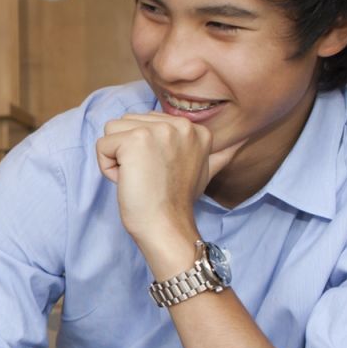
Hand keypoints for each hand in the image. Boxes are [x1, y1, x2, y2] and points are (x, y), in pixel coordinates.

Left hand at [94, 113, 237, 260]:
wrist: (167, 225)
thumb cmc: (177, 202)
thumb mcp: (205, 171)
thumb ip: (218, 155)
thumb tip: (244, 142)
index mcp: (195, 129)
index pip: (146, 122)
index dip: (146, 151)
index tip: (162, 173)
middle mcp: (179, 124)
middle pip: (127, 123)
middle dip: (128, 153)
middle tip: (149, 178)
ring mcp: (157, 130)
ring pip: (112, 132)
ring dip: (116, 159)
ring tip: (139, 178)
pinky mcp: (135, 140)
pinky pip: (102, 146)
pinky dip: (107, 168)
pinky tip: (128, 181)